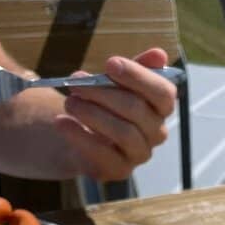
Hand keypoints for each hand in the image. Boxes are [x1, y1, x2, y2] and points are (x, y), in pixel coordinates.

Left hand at [54, 47, 176, 179]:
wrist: (84, 135)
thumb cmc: (106, 103)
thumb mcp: (117, 81)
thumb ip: (135, 68)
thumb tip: (159, 54)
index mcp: (161, 108)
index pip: (163, 92)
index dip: (138, 76)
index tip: (109, 63)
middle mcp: (156, 133)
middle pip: (137, 110)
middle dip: (104, 93)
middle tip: (77, 83)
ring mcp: (140, 154)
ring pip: (123, 132)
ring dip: (92, 113)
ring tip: (69, 101)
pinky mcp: (119, 170)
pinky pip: (102, 154)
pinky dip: (79, 135)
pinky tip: (61, 122)